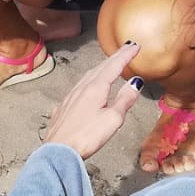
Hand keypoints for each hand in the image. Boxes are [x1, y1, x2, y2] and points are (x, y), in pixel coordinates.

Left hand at [42, 43, 143, 159]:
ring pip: (88, 76)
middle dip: (115, 57)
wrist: (59, 150)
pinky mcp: (64, 105)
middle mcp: (81, 88)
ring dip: (101, 67)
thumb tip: (135, 82)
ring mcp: (70, 96)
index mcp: (95, 88)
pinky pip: (79, 86)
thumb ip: (125, 99)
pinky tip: (89, 85)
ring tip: (110, 64)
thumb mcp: (113, 119)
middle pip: (100, 68)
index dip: (126, 55)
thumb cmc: (87, 136)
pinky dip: (90, 80)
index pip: (114, 66)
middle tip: (126, 49)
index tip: (135, 45)